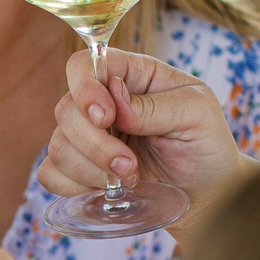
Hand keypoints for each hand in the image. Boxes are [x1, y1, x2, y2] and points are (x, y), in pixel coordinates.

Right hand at [43, 49, 258, 232]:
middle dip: (94, 143)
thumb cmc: (206, 145)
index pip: (84, 64)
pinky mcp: (80, 171)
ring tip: (130, 178)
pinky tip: (105, 189)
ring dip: (90, 169)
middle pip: (65, 110)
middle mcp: (103, 103)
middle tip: (129, 165)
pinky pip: (51, 174)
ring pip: (57, 145)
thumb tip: (114, 97)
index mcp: (131, 76)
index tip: (106, 117)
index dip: (84, 87)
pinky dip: (73, 185)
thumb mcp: (196, 113)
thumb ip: (155, 104)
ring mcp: (87, 137)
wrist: (208, 194)